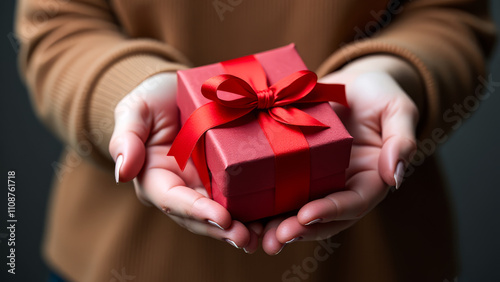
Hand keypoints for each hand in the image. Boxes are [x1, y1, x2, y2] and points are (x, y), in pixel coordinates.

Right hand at [108, 73, 258, 252]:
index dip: (196, 211)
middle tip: (247, 238)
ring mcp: (208, 184)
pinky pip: (242, 194)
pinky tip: (275, 215)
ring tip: (265, 235)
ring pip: (225, 212)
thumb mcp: (135, 110)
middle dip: (223, 230)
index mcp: (158, 178)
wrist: (179, 89)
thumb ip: (126, 137)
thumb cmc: (153, 100)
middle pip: (202, 216)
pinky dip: (257, 207)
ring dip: (243, 227)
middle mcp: (184, 189)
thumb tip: (122, 172)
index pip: (173, 200)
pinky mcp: (229, 175)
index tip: (220, 217)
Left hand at [260, 56, 420, 254]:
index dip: (331, 211)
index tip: (308, 215)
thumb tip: (396, 175)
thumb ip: (401, 140)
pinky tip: (241, 206)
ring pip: (296, 209)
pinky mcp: (295, 166)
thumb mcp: (397, 109)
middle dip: (298, 229)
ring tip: (252, 234)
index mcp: (369, 179)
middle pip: (321, 217)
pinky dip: (262, 200)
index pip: (353, 203)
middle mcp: (340, 185)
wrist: (351, 83)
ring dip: (275, 224)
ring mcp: (316, 179)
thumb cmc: (379, 93)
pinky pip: (279, 186)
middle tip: (274, 237)